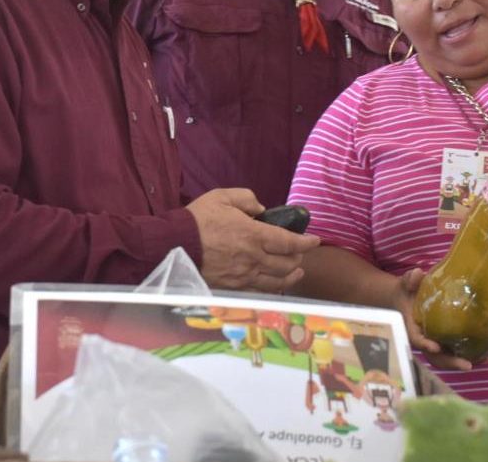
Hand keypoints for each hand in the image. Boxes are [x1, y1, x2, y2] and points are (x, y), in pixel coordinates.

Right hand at [186, 188, 318, 293]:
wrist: (172, 246)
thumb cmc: (197, 220)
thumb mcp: (221, 197)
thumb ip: (246, 198)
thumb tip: (261, 208)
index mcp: (253, 235)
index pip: (289, 242)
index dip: (306, 242)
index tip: (315, 240)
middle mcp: (253, 258)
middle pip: (286, 264)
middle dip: (298, 258)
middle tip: (300, 253)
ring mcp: (243, 276)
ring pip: (276, 281)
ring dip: (290, 276)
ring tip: (296, 272)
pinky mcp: (233, 287)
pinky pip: (259, 291)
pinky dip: (272, 287)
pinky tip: (274, 284)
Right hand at [393, 269, 480, 370]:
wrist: (409, 300)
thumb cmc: (408, 291)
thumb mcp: (406, 283)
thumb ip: (411, 279)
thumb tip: (418, 274)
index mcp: (413, 328)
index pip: (417, 339)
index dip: (425, 344)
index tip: (435, 347)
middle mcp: (425, 339)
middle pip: (436, 357)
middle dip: (451, 362)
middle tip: (467, 365)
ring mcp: (437, 343)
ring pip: (449, 358)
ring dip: (466, 362)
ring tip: (487, 359)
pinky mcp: (447, 342)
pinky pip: (458, 352)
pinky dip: (472, 355)